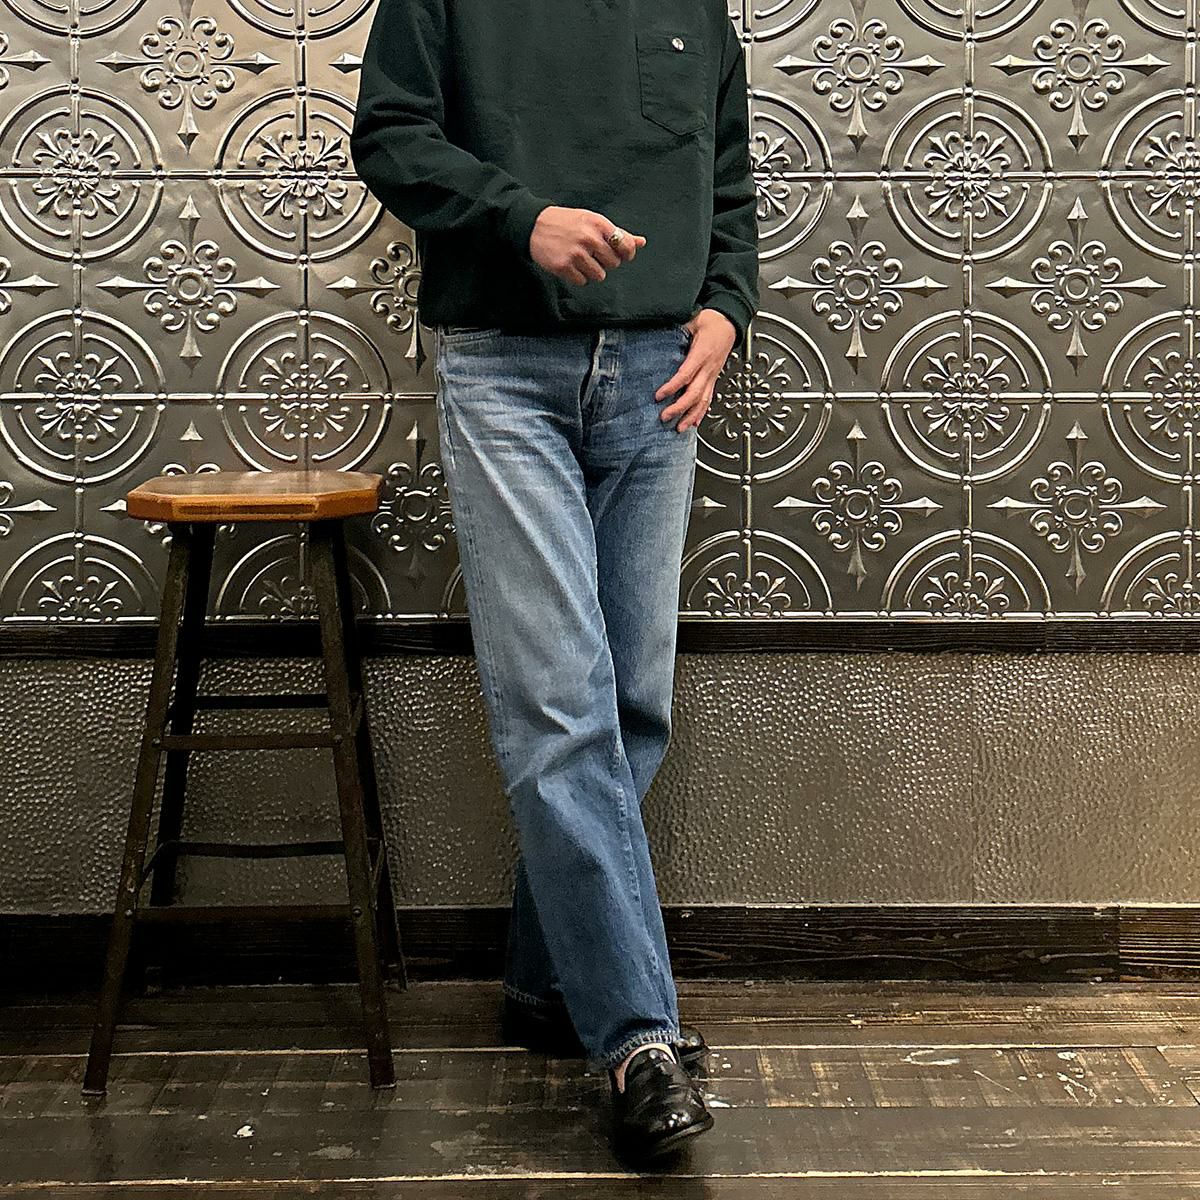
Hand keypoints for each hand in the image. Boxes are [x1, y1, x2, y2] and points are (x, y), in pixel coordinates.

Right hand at [529, 206, 646, 284]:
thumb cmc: (568, 223)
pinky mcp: (564, 266)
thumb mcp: (593, 221)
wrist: (534, 224)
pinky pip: (582, 281)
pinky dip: (578, 276)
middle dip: (605, 262)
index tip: (620, 254)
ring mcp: (576, 253)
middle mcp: (589, 238)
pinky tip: (570, 264)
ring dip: (592, 271)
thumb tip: (641, 242)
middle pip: (614, 264)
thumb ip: (617, 233)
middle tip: (592, 254)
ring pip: (599, 276)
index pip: (625, 246)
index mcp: (599, 224)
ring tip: (580, 259)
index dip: (626, 254)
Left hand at [655, 308, 736, 431]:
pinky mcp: (714, 378)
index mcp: (702, 354)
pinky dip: (701, 412)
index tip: (659, 396)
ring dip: (691, 416)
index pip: (685, 375)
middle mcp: (709, 368)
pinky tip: (694, 422)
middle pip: (694, 393)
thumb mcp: (693, 321)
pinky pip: (708, 398)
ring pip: (703, 400)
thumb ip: (678, 332)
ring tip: (680, 428)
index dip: (672, 387)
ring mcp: (712, 375)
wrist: (730, 322)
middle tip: (664, 416)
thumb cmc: (712, 321)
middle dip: (679, 408)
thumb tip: (662, 337)